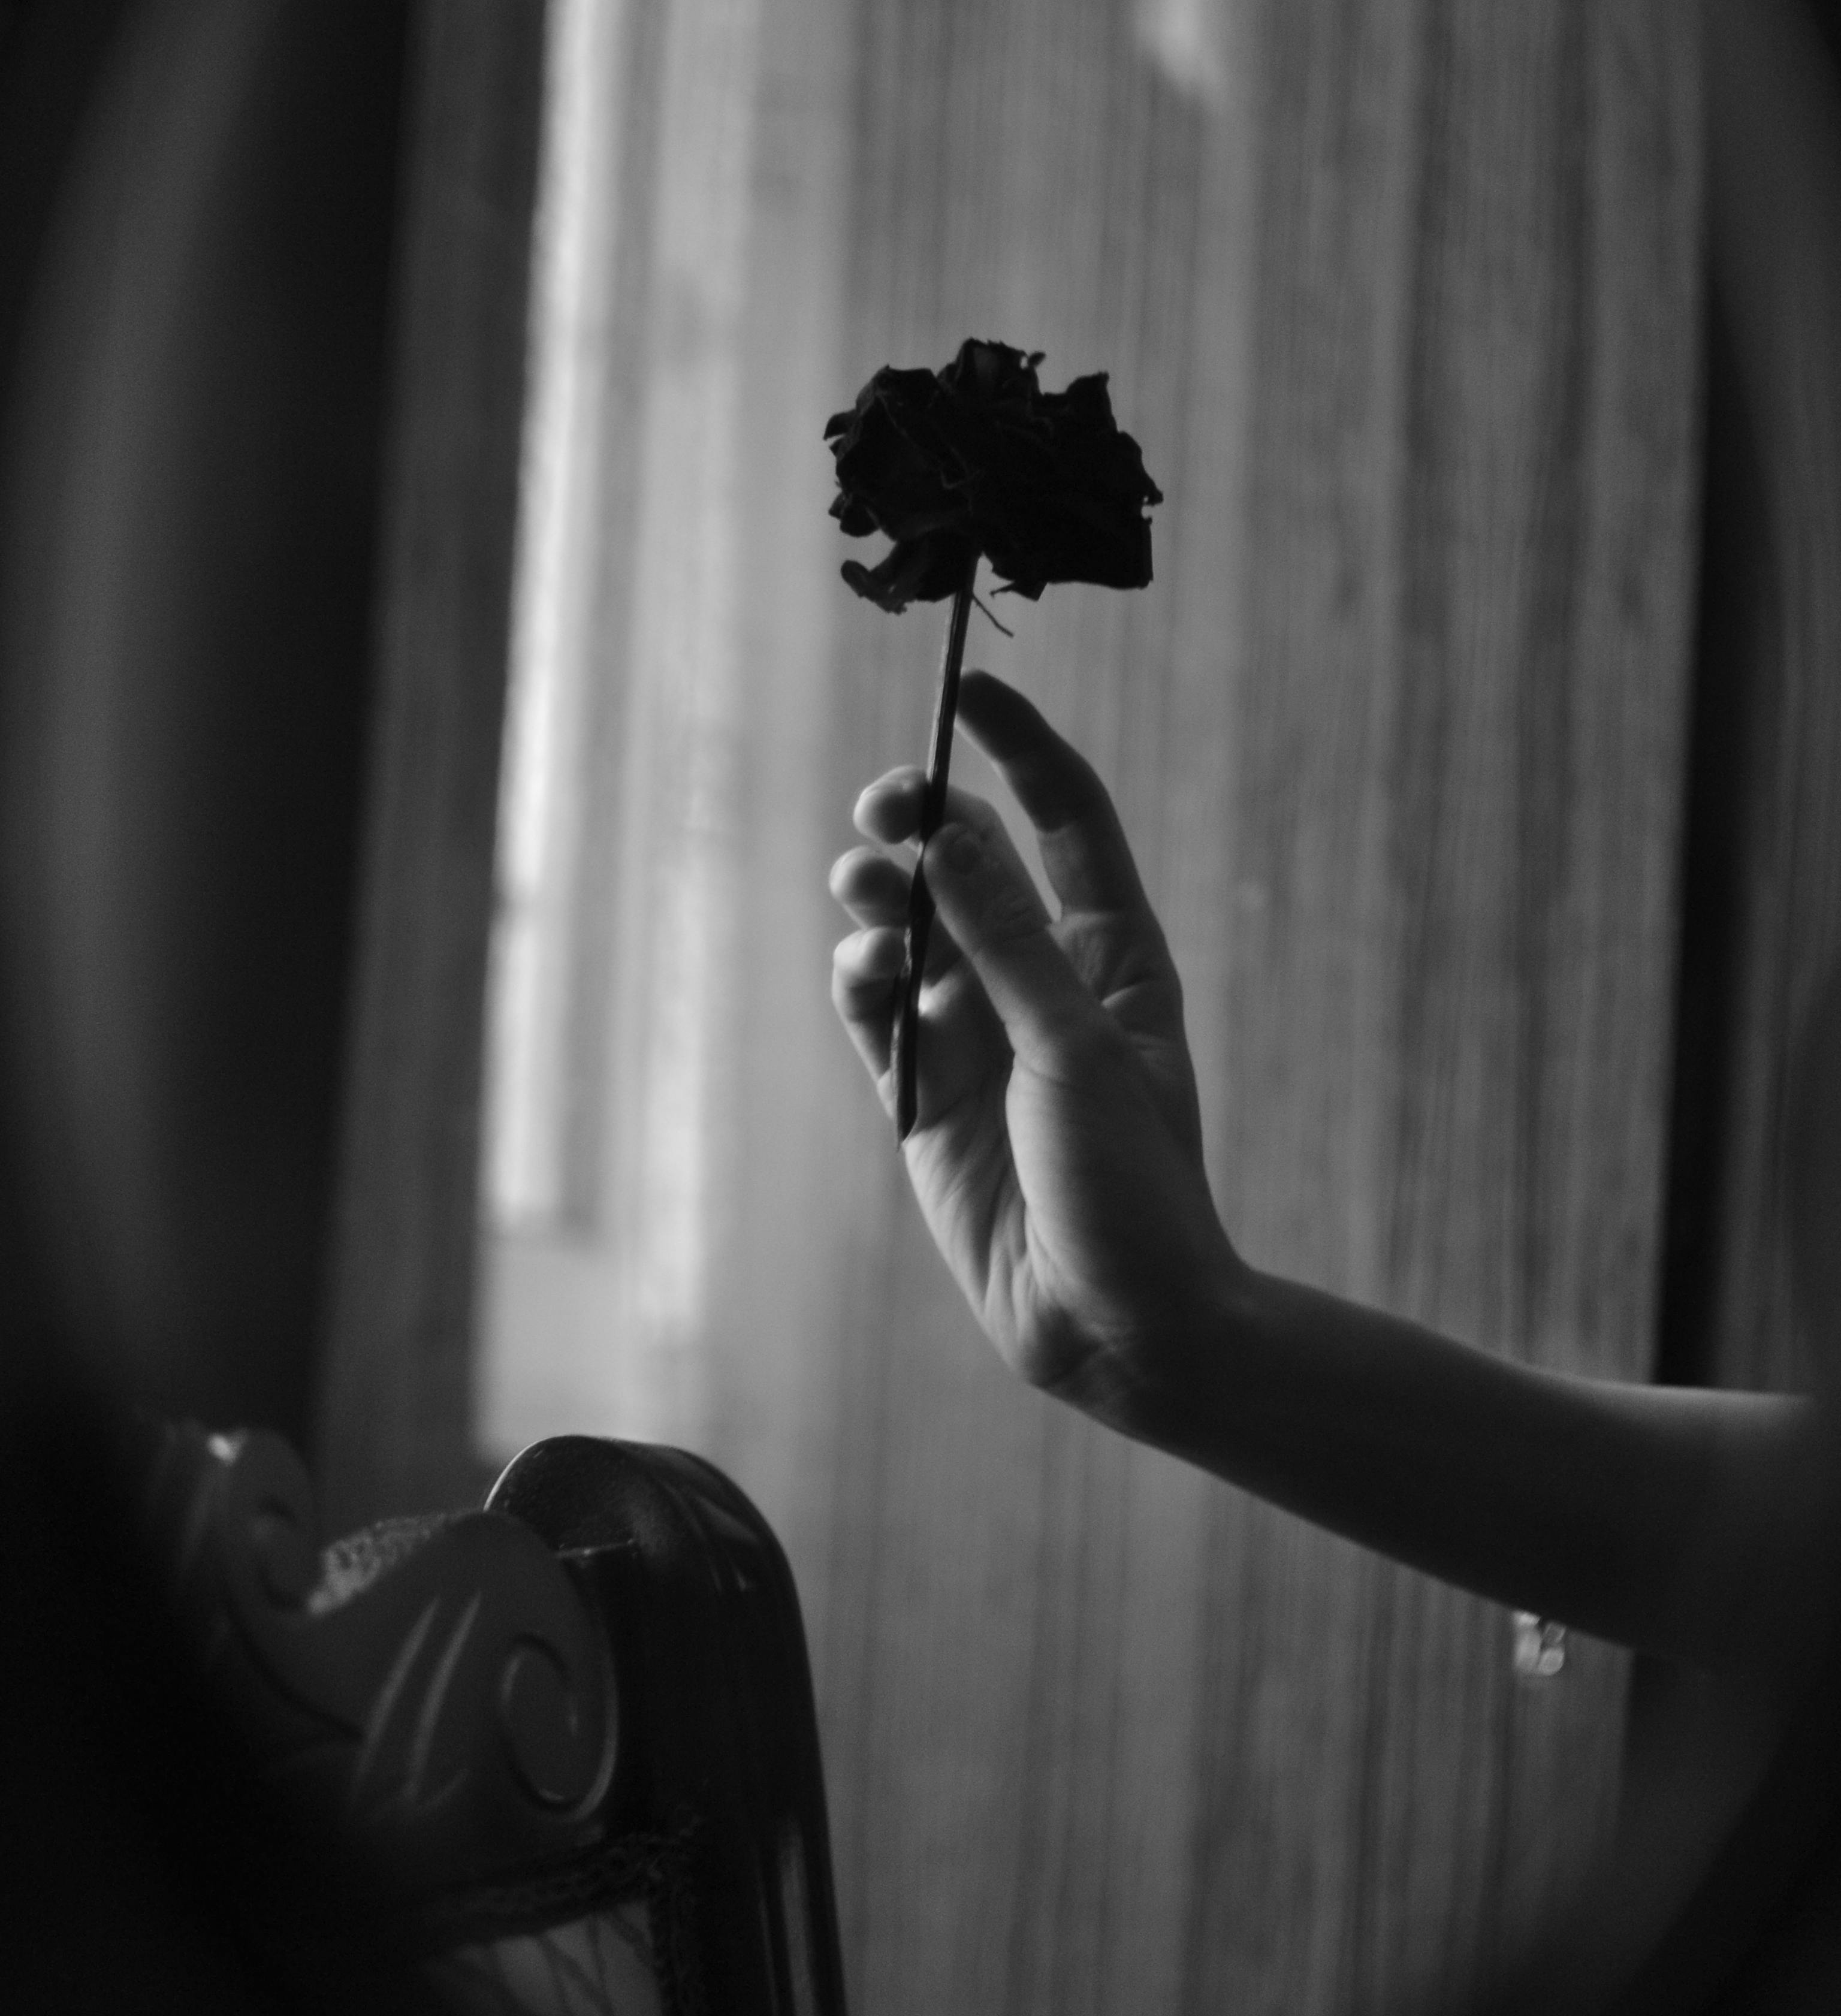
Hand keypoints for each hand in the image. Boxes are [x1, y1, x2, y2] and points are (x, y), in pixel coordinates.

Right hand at [828, 670, 1242, 1425]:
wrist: (1115, 1327)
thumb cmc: (1133, 1187)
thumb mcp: (1076, 1050)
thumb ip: (1006, 943)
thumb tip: (949, 834)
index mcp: (1113, 955)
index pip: (1066, 819)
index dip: (1020, 747)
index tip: (969, 688)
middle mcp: (1042, 982)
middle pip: (970, 862)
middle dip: (922, 818)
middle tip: (884, 804)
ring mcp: (978, 1038)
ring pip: (911, 929)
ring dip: (881, 898)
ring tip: (866, 892)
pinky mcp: (923, 1098)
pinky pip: (877, 1013)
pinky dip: (860, 982)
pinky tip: (862, 973)